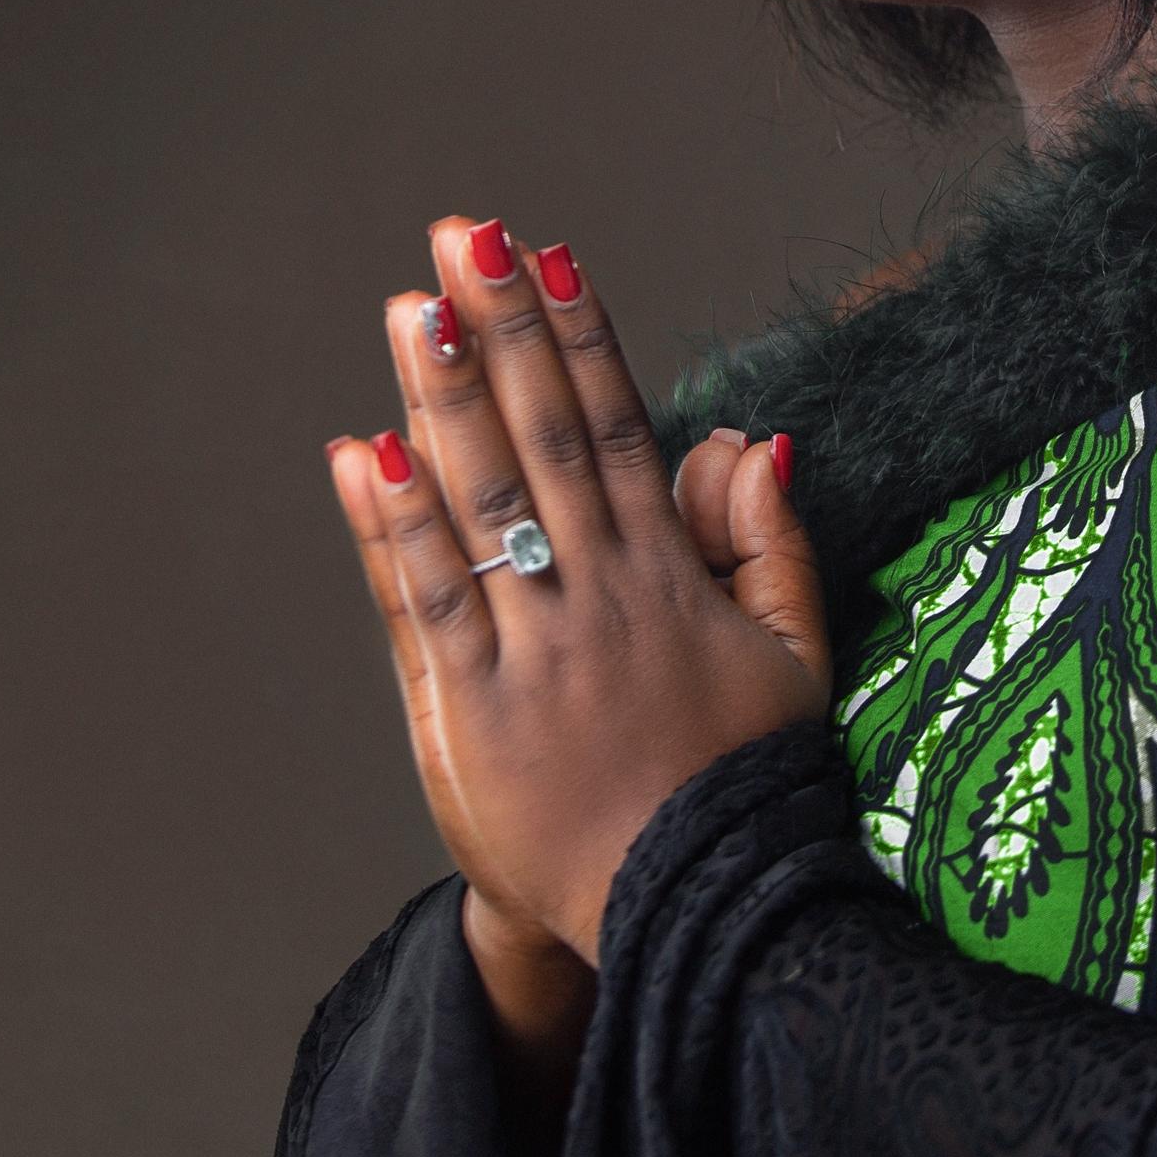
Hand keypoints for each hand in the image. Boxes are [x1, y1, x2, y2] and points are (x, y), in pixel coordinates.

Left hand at [327, 216, 829, 967]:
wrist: (687, 918)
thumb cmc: (739, 784)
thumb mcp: (795, 659)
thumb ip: (772, 544)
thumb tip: (752, 438)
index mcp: (670, 581)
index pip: (618, 432)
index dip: (583, 341)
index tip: (552, 261)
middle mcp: (596, 600)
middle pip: (542, 440)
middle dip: (504, 331)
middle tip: (467, 237)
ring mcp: (529, 653)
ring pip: (480, 504)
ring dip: (443, 399)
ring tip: (415, 309)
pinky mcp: (467, 713)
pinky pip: (426, 604)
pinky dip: (392, 529)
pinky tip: (362, 454)